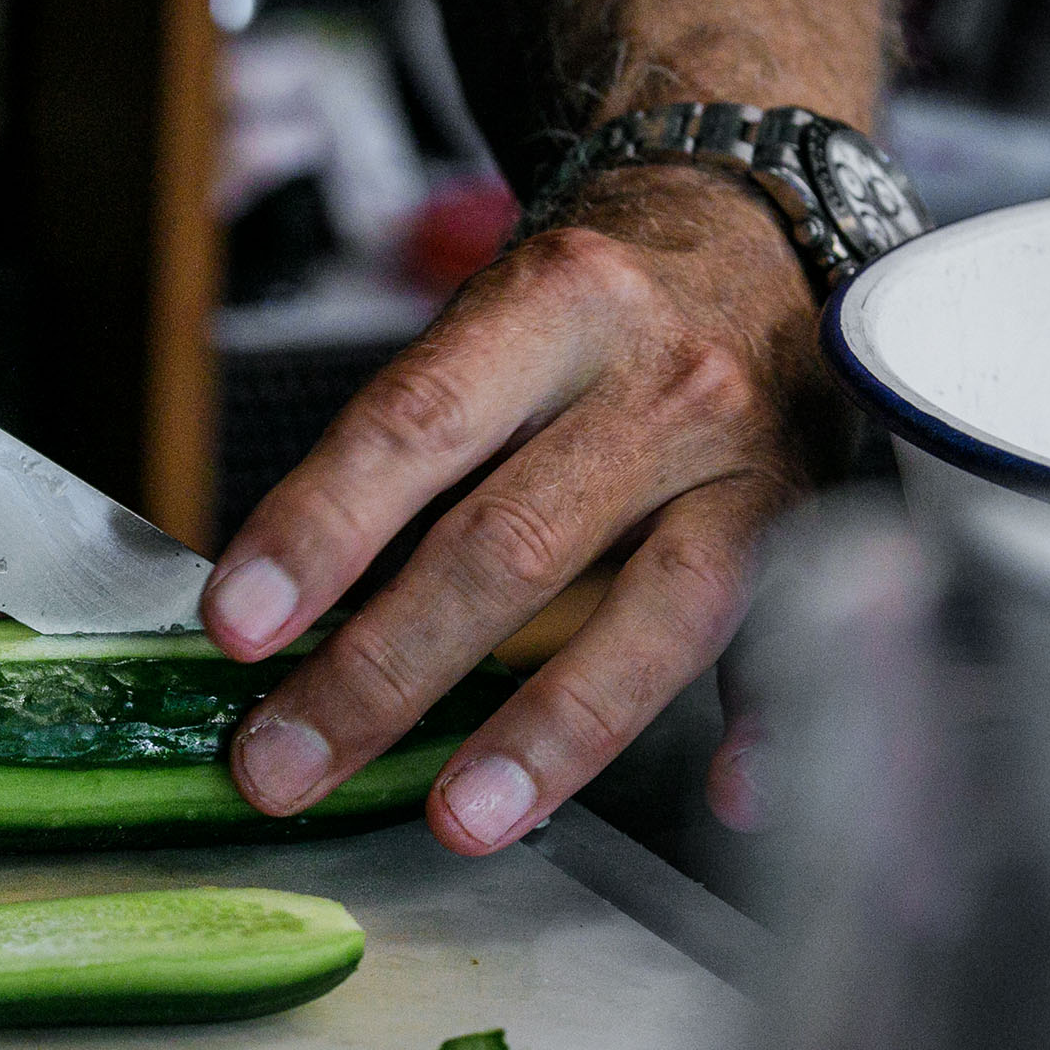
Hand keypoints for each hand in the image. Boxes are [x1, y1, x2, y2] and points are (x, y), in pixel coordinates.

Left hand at [200, 167, 846, 852]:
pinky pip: (779, 638)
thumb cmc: (588, 304)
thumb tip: (276, 610)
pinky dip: (764, 725)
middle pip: (511, 543)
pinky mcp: (812, 524)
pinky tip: (724, 796)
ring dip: (546, 730)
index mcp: (552, 305)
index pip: (415, 425)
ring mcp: (748, 460)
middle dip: (384, 671)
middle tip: (286, 763)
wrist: (758, 231)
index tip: (237, 625)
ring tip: (456, 818)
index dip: (320, 528)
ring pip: (653, 610)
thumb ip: (404, 450)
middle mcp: (659, 381)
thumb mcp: (489, 324)